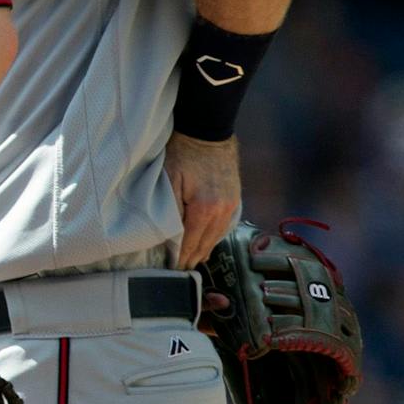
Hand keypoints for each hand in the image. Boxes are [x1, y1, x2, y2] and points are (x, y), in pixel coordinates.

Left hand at [167, 132, 240, 269]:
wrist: (208, 132)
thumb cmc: (182, 152)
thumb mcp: (168, 180)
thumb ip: (170, 210)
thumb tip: (170, 236)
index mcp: (203, 209)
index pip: (190, 243)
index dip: (181, 258)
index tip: (173, 270)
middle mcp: (222, 211)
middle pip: (205, 243)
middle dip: (192, 258)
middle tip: (180, 271)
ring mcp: (232, 206)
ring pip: (216, 237)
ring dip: (204, 249)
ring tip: (192, 260)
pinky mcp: (235, 199)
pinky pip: (223, 226)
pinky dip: (214, 236)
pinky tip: (206, 241)